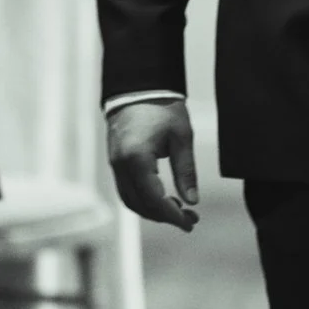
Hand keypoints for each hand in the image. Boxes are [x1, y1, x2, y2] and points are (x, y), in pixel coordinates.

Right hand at [107, 99, 200, 230]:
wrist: (139, 87)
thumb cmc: (163, 108)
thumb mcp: (182, 137)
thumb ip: (186, 171)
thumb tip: (192, 201)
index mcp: (137, 159)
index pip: (153, 199)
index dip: (172, 215)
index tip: (191, 221)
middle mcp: (121, 166)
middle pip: (139, 205)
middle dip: (164, 217)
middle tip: (190, 219)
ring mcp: (115, 164)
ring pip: (130, 200)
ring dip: (153, 210)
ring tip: (179, 210)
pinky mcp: (116, 162)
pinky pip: (127, 190)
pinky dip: (144, 200)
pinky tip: (163, 198)